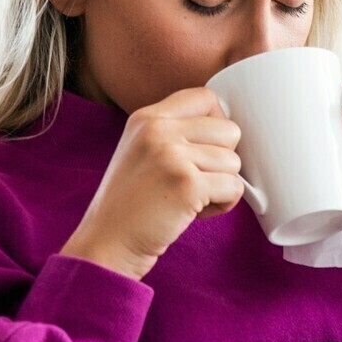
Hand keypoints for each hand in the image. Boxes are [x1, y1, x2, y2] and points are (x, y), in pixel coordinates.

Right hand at [60, 87, 242, 280]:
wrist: (107, 243)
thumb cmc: (131, 204)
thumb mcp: (142, 151)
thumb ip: (176, 133)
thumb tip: (230, 129)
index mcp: (147, 118)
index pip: (206, 98)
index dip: (216, 125)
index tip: (203, 150)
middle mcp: (158, 130)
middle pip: (229, 131)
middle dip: (221, 161)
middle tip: (193, 182)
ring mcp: (172, 155)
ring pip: (234, 162)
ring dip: (220, 186)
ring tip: (187, 199)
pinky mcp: (187, 184)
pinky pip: (234, 188)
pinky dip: (222, 205)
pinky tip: (193, 212)